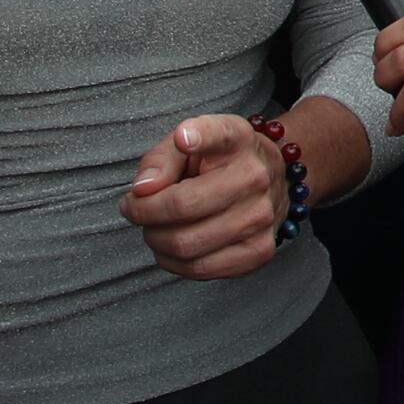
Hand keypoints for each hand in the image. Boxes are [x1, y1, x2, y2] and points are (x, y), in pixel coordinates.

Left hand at [121, 114, 288, 281]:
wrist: (268, 182)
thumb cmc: (218, 162)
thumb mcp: (187, 144)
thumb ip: (160, 159)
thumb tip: (143, 189)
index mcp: (238, 140)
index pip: (218, 134)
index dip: (198, 137)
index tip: (182, 139)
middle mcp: (256, 177)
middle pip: (184, 205)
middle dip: (144, 212)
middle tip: (135, 208)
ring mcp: (262, 217)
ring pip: (187, 244)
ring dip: (156, 239)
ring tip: (154, 227)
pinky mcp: (259, 251)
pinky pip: (201, 269)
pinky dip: (174, 262)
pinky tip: (172, 245)